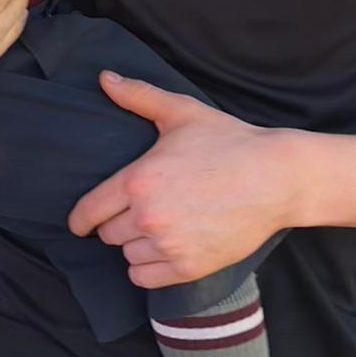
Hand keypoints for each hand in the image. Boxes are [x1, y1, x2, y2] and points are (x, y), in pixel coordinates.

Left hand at [67, 74, 293, 287]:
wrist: (275, 178)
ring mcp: (169, 245)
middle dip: (117, 223)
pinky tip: (163, 249)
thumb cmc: (229, 141)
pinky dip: (149, 267)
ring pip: (127, 256)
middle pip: (108, 234)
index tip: (80, 224)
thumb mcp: (182, 112)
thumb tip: (104, 78)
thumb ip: (138, 96)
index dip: (81, 218)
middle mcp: (148, 216)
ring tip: (156, 227)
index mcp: (138, 180)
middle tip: (138, 211)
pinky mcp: (189, 268)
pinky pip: (145, 278)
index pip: (90, 210)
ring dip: (135, 245)